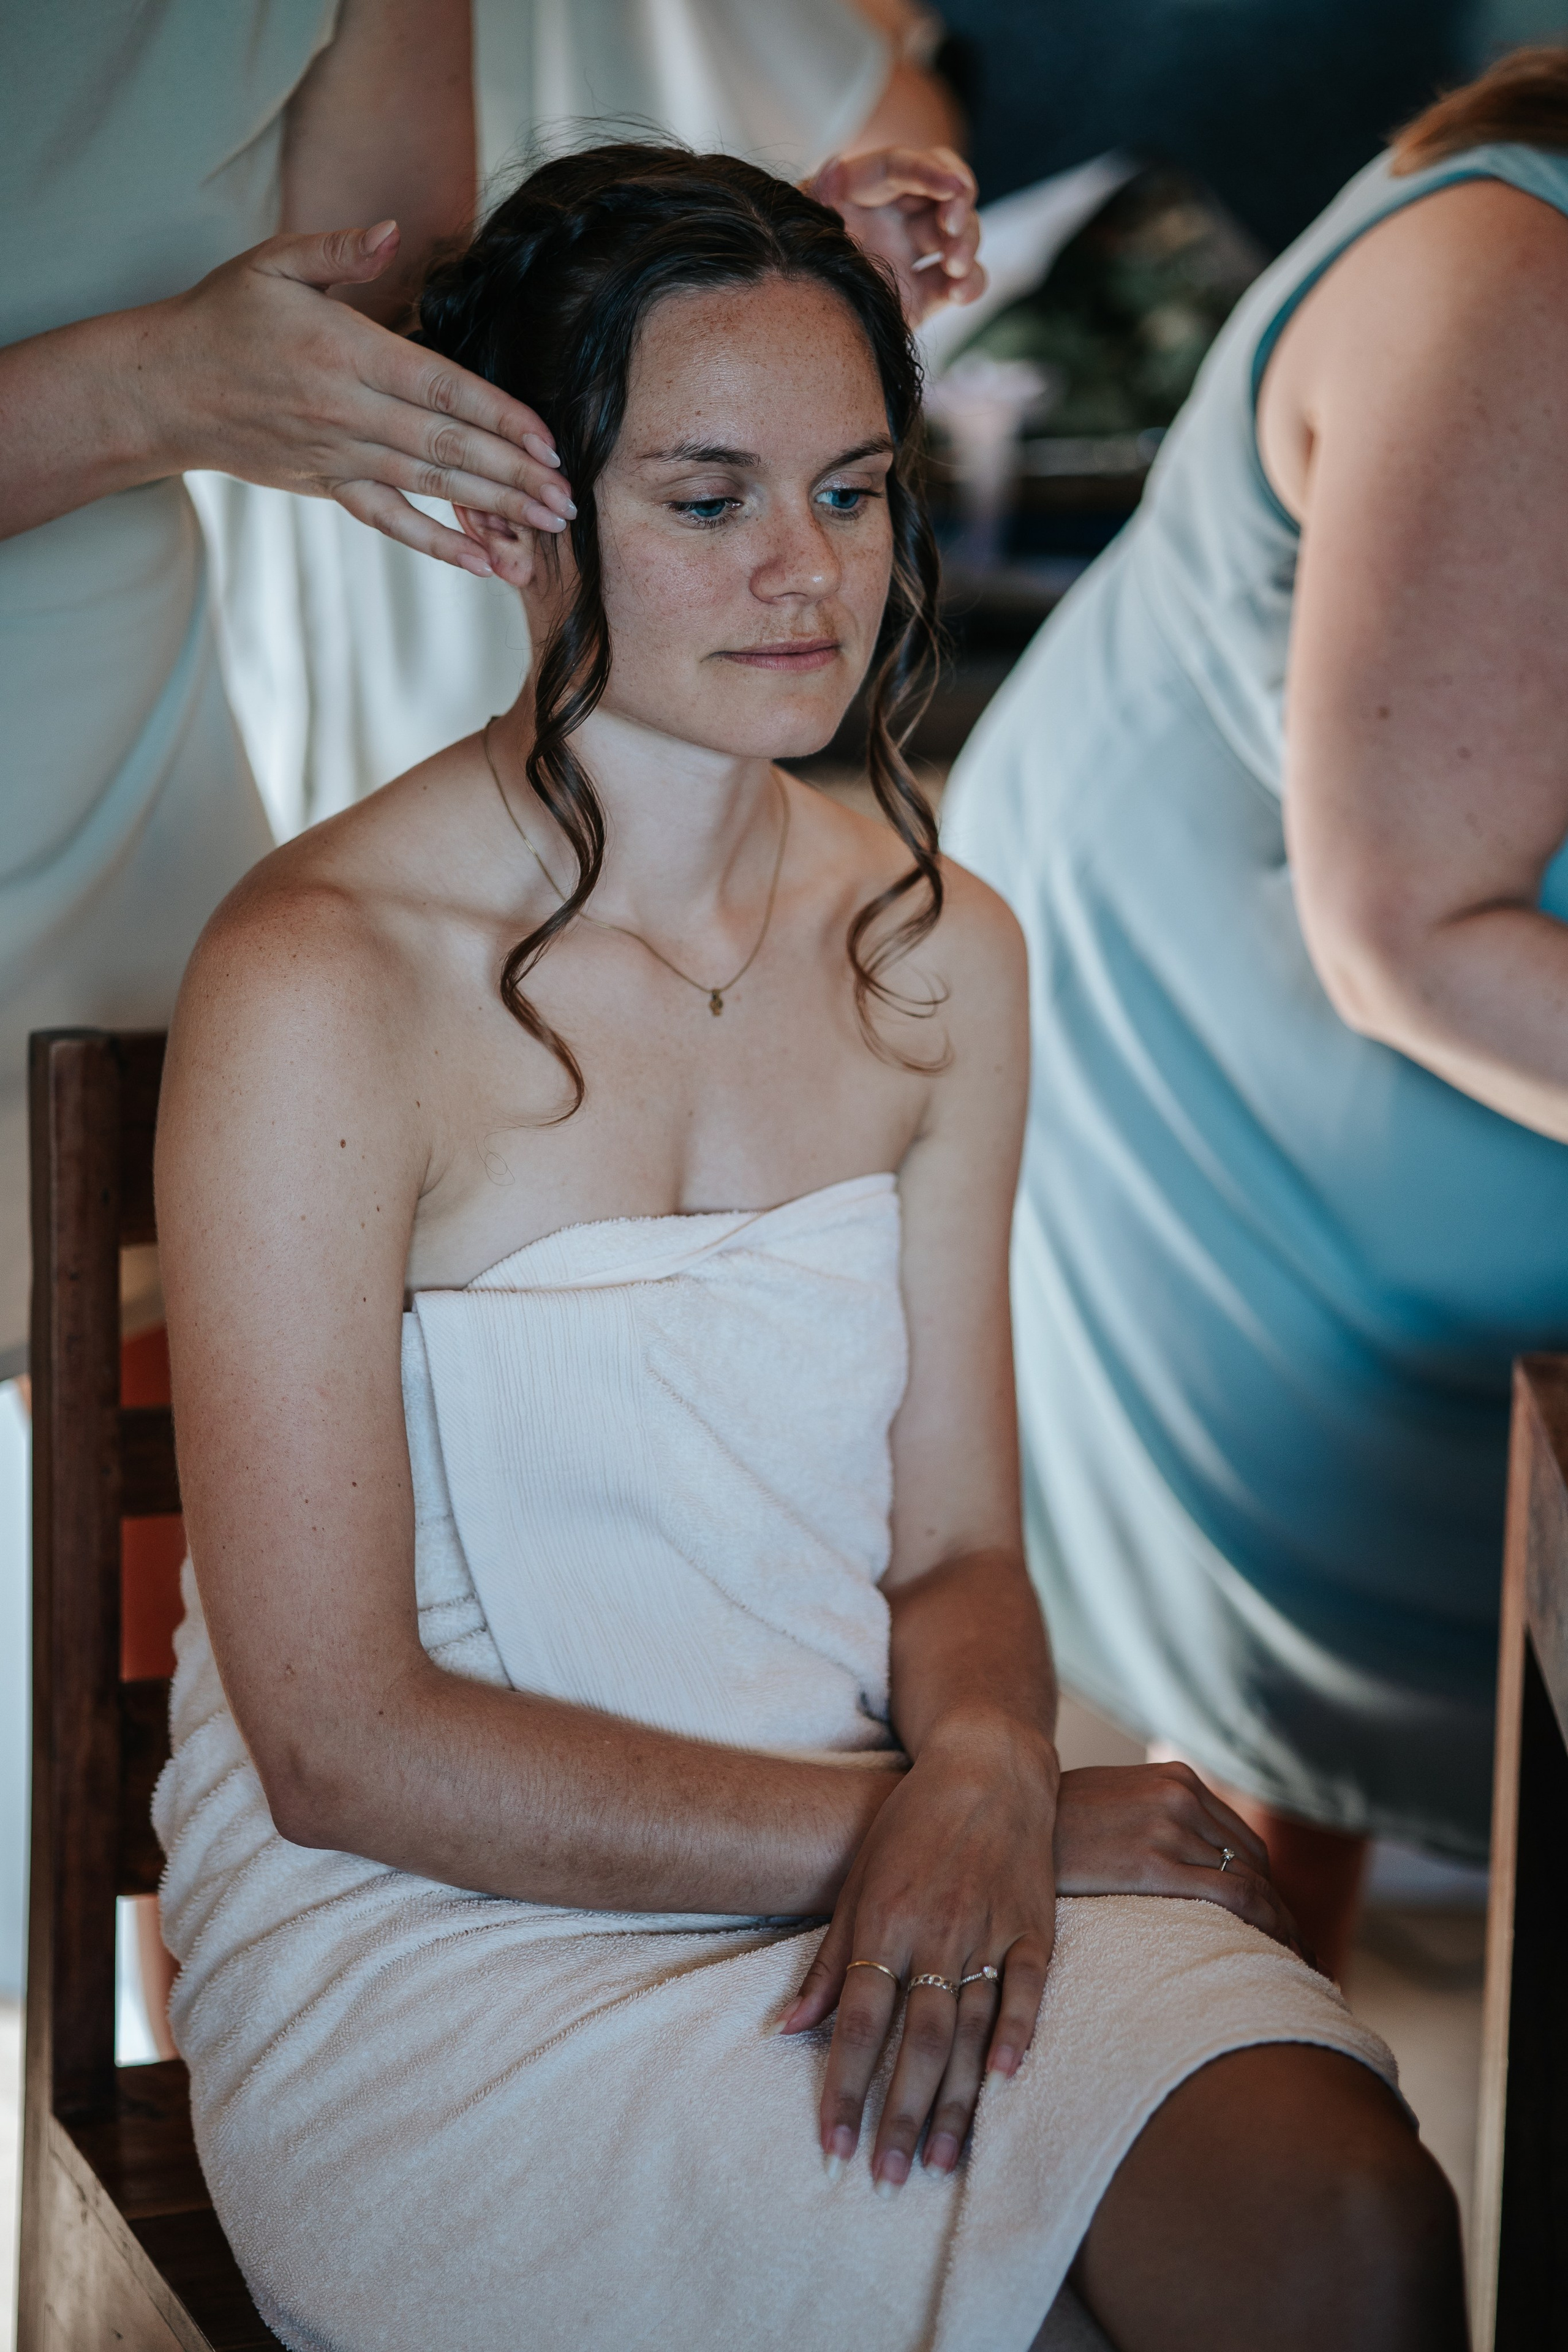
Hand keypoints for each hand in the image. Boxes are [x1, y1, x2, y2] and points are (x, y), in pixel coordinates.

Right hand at [157, 222, 574, 574]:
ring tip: (546, 531)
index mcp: (347, 353)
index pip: (441, 386)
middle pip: (448, 446)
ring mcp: (340, 456)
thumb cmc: (223, 317)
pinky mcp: (328, 487)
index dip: (499, 416)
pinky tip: (483, 565)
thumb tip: (391, 231)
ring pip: (430, 487)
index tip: (548, 440)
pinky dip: (438, 545)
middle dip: (515, 475)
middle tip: (570, 499)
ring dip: (492, 512)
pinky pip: (392, 522)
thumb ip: (338, 251)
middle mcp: (349, 412)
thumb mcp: (272, 264)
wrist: (162, 389)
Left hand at [777, 1714, 1055, 2189]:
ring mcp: (991, 1929)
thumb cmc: (912, 1825)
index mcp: (885, 1921)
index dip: (845, 2085)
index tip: (833, 2145)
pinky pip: (1030, 1989)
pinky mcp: (1035, 1926)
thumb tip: (787, 2029)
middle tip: (885, 2178)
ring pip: (973, 2030)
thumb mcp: (856, 1881)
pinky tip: (1007, 2083)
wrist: (988, 1766)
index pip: (859, 2020)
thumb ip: (828, 1959)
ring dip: (956, 2100)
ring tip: (938, 2162)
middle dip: (899, 2113)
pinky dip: (1021, 2034)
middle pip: (918, 2039)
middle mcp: (937, 1931)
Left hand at [808, 147, 985, 325]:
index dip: (928, 170)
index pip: (900, 168)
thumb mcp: (798, 228)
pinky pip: (960, 282)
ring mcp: (911, 255)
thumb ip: (816, 197)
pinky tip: (959, 292)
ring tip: (953, 263)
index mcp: (861, 191)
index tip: (952, 184)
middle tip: (950, 227)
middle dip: (957, 204)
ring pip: (960, 235)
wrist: (795, 330)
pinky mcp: (924, 295)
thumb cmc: (790, 264)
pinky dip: (970, 284)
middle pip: (943, 194)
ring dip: (967, 242)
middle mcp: (893, 217)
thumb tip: (835, 165)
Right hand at [1054, 1763, 1309, 1960]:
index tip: (1277, 1928)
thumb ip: (1157, 1823)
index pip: (1243, 1842)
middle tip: (1293, 1956)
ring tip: (1288, 1966)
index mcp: (1176, 1779)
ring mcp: (1167, 1825)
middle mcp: (1180, 1795)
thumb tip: (1188, 1868)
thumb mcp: (1117, 1805)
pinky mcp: (1151, 1860)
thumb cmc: (1057, 1826)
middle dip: (1278, 1912)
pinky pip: (1231, 1895)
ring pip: (1250, 1881)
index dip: (1266, 1890)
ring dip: (1278, 1926)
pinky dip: (1262, 1925)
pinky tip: (1268, 1954)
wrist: (1006, 1816)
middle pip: (1254, 1863)